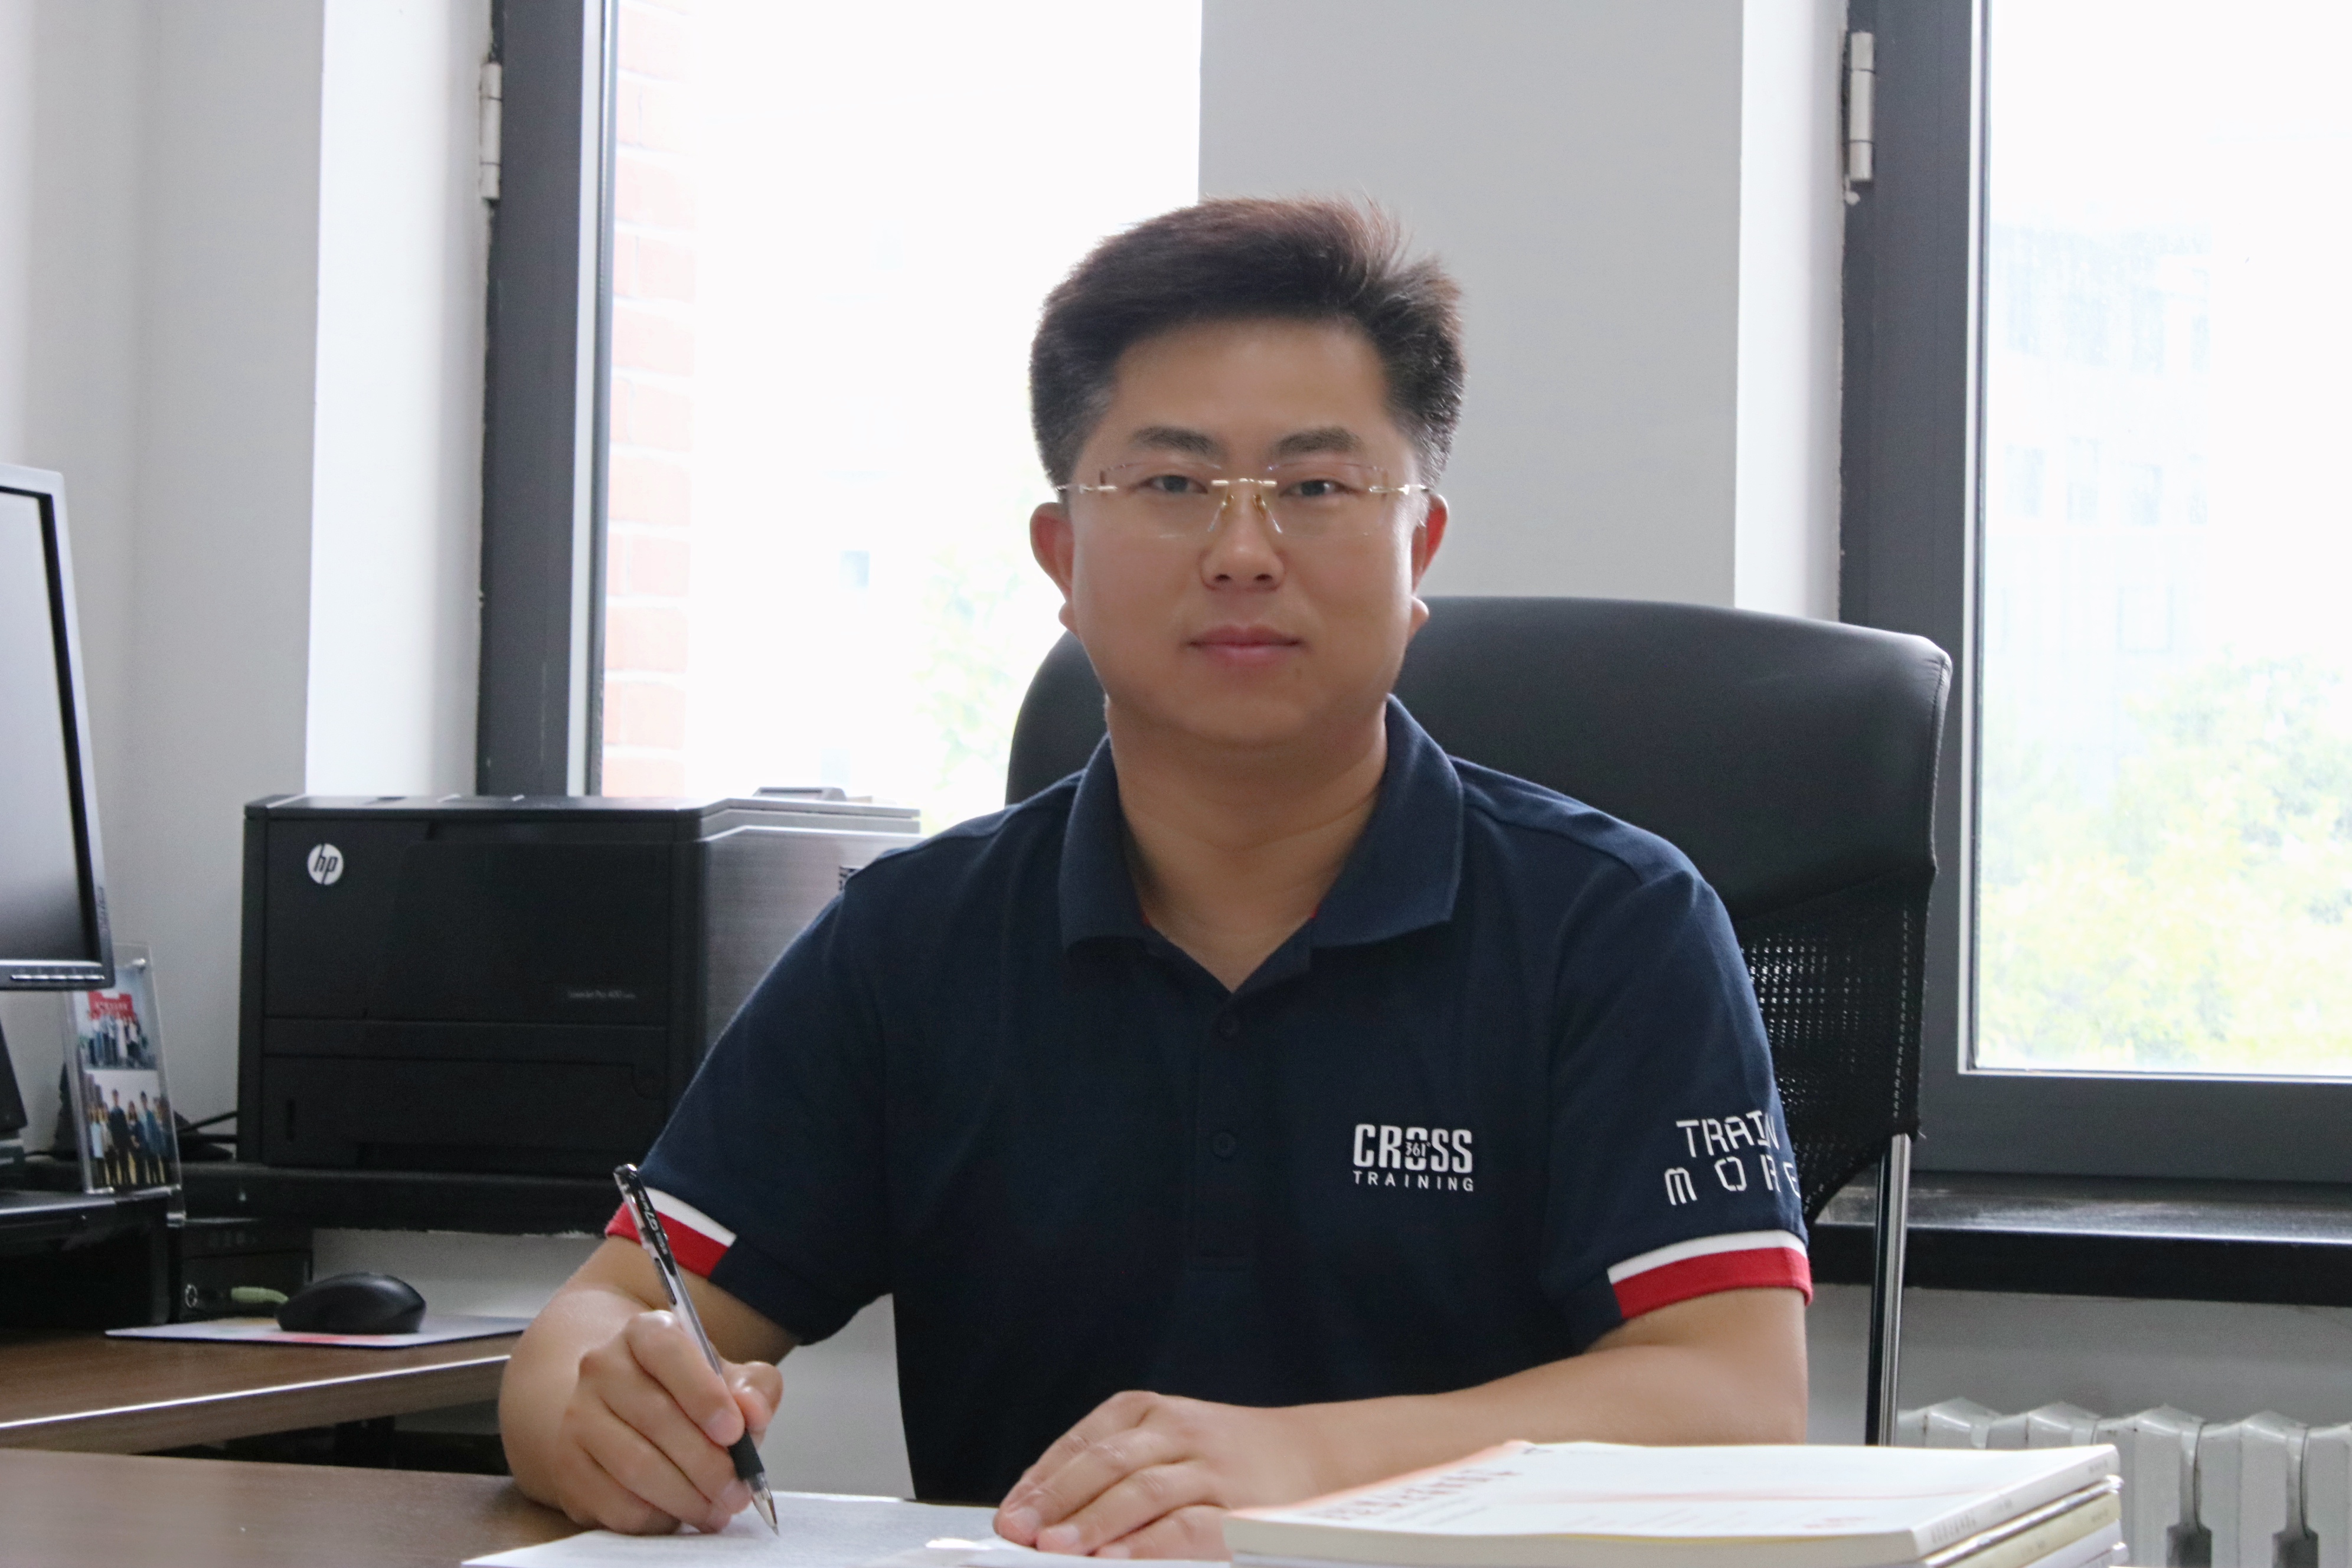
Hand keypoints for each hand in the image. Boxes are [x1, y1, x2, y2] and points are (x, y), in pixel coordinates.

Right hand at [547, 1309, 782, 1534]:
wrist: (625, 1410)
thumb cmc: (688, 1393)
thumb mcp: (729, 1378)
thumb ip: (754, 1389)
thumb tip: (752, 1412)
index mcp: (645, 1333)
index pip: (668, 1352)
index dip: (704, 1394)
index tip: (735, 1432)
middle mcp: (602, 1367)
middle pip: (655, 1418)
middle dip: (707, 1463)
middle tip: (738, 1491)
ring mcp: (578, 1417)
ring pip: (634, 1466)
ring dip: (685, 1497)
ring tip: (718, 1510)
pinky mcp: (568, 1467)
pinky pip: (615, 1502)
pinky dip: (656, 1517)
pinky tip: (682, 1515)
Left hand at [993, 1391, 1327, 1559]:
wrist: (1314, 1457)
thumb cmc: (1224, 1457)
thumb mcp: (1164, 1441)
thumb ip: (1109, 1470)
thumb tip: (1041, 1514)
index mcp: (1148, 1411)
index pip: (1082, 1443)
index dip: (1041, 1481)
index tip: (1009, 1516)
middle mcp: (1177, 1430)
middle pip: (1105, 1462)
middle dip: (1057, 1501)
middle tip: (1020, 1533)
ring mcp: (1210, 1467)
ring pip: (1142, 1490)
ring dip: (1094, 1522)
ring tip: (1057, 1548)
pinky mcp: (1240, 1506)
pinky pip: (1189, 1525)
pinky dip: (1150, 1543)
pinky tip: (1119, 1560)